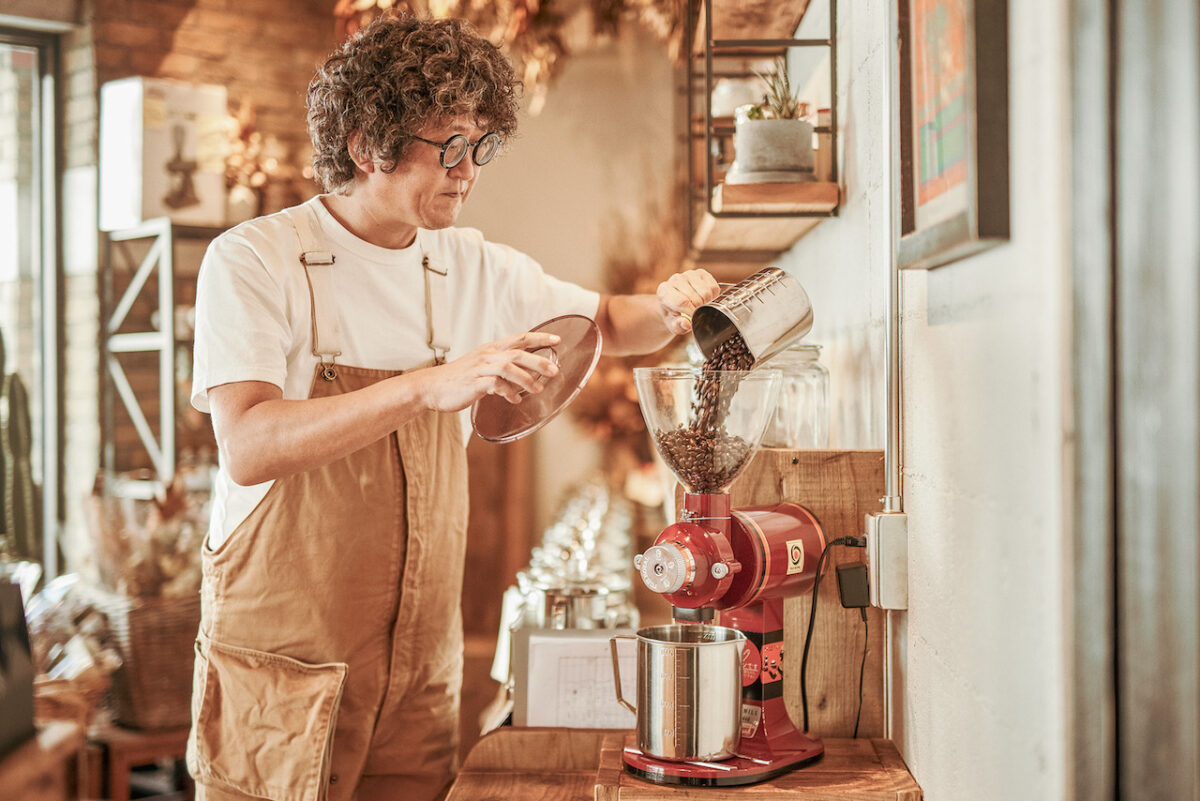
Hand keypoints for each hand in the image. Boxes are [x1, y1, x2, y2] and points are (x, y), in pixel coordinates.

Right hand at [413, 331, 561, 412]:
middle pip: (518, 352)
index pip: (519, 338)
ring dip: (526, 378)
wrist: (432, 387)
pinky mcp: (474, 383)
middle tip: (554, 370)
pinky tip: (515, 399)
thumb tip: (525, 374)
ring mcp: (480, 368)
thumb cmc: (459, 378)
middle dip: (539, 360)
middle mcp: (488, 355)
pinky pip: (496, 385)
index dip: (539, 338)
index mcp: (491, 349)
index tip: (557, 340)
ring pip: (509, 367)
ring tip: (538, 389)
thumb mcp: (482, 366)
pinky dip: (508, 392)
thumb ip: (502, 367)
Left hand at [656, 269, 720, 334]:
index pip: (681, 302)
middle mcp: (675, 279)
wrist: (676, 302)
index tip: (693, 318)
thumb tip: (686, 324)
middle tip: (697, 312)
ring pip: (706, 292)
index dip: (691, 313)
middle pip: (695, 298)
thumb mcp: (673, 324)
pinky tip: (706, 299)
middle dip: (699, 309)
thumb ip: (678, 326)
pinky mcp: (701, 272)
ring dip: (707, 302)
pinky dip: (713, 296)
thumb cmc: (674, 314)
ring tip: (701, 305)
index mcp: (664, 291)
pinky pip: (713, 287)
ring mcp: (688, 274)